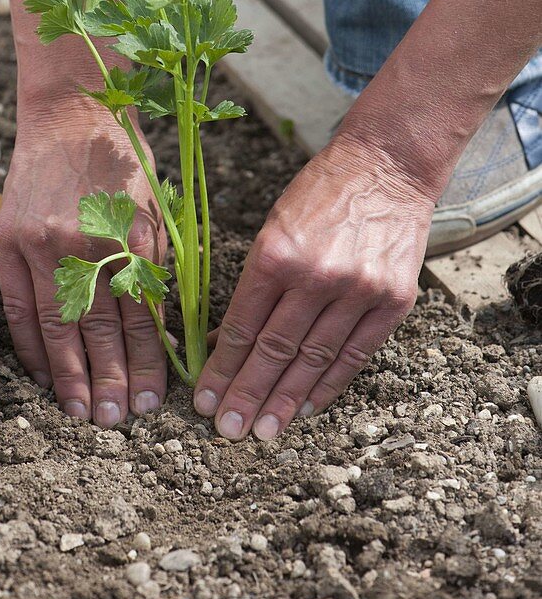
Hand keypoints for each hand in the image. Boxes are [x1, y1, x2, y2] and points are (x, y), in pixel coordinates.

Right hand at [0, 92, 165, 425]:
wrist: (70, 114)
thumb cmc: (122, 163)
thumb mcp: (153, 210)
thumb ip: (153, 268)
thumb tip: (160, 332)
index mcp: (127, 236)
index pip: (139, 317)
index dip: (145, 363)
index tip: (151, 400)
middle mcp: (82, 245)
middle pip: (98, 329)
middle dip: (108, 380)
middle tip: (114, 419)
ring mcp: (40, 244)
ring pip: (55, 326)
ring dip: (69, 375)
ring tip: (80, 411)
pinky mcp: (10, 241)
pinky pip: (19, 307)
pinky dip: (31, 346)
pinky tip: (44, 374)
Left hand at [193, 134, 434, 439]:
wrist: (388, 166)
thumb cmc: (320, 193)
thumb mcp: (273, 228)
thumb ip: (254, 285)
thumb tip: (224, 342)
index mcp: (277, 253)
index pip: (242, 326)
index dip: (221, 369)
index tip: (204, 401)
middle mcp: (317, 275)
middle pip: (274, 351)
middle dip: (247, 396)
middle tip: (228, 432)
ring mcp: (359, 290)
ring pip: (313, 361)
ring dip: (284, 402)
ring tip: (264, 432)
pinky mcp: (393, 301)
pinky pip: (354, 355)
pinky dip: (328, 386)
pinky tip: (306, 408)